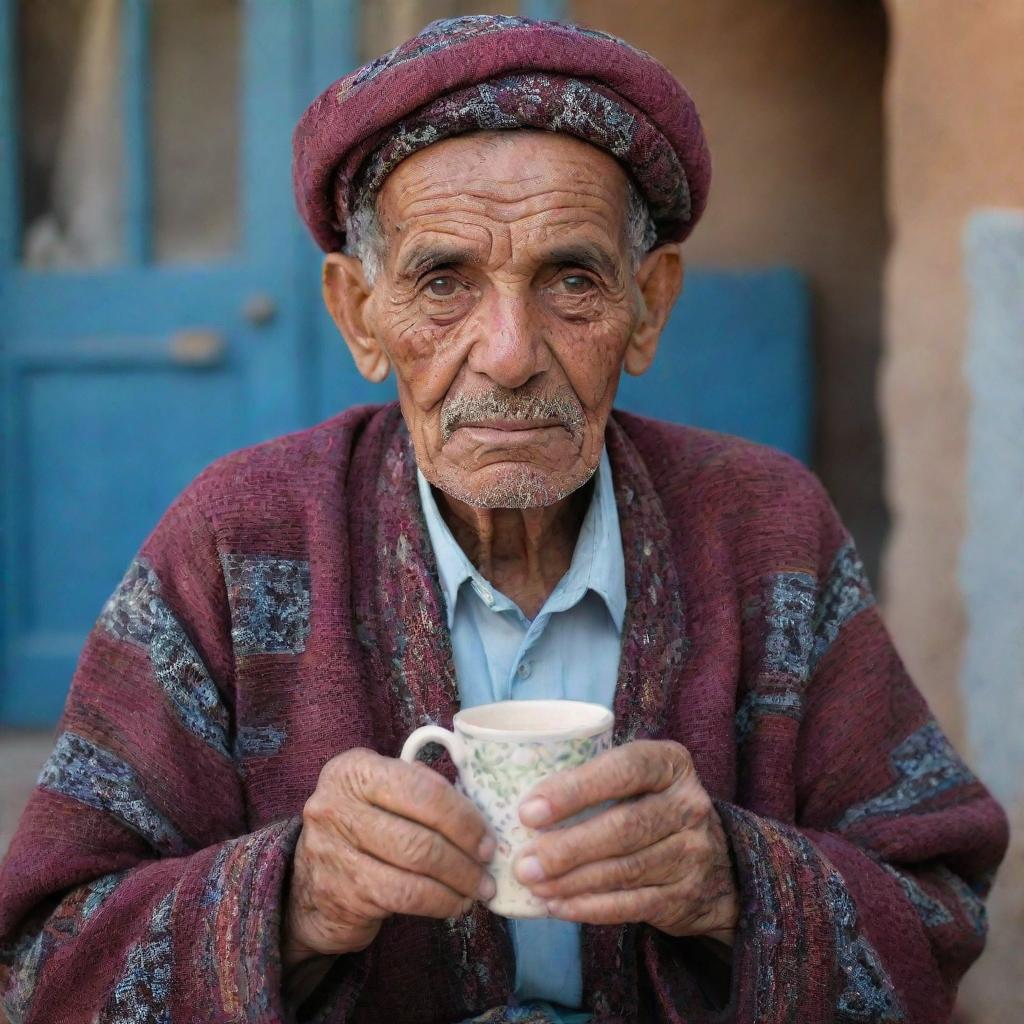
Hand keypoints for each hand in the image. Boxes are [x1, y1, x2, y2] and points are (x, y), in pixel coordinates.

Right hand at [284, 747, 495, 967]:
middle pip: (420, 830)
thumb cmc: (362, 831)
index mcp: (355, 769)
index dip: (463, 815)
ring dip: (458, 880)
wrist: (308, 888)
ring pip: (416, 865)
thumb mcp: (382, 796)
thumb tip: (479, 813)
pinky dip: (439, 902)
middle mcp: (337, 804)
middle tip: (488, 866)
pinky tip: (454, 904)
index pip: (421, 787)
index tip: (487, 836)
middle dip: (465, 852)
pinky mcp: (341, 892)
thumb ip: (421, 790)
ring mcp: (334, 850)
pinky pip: (404, 896)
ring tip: (478, 889)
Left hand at [513, 740, 737, 943]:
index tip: (529, 811)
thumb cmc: (650, 807)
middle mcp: (689, 805)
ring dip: (572, 881)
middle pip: (624, 826)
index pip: (623, 769)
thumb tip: (519, 797)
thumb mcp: (638, 780)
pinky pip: (631, 904)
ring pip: (625, 869)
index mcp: (670, 763)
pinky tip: (558, 906)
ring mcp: (692, 853)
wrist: (716, 864)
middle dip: (568, 847)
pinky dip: (590, 907)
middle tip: (523, 862)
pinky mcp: (684, 896)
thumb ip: (593, 779)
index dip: (574, 790)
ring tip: (533, 884)